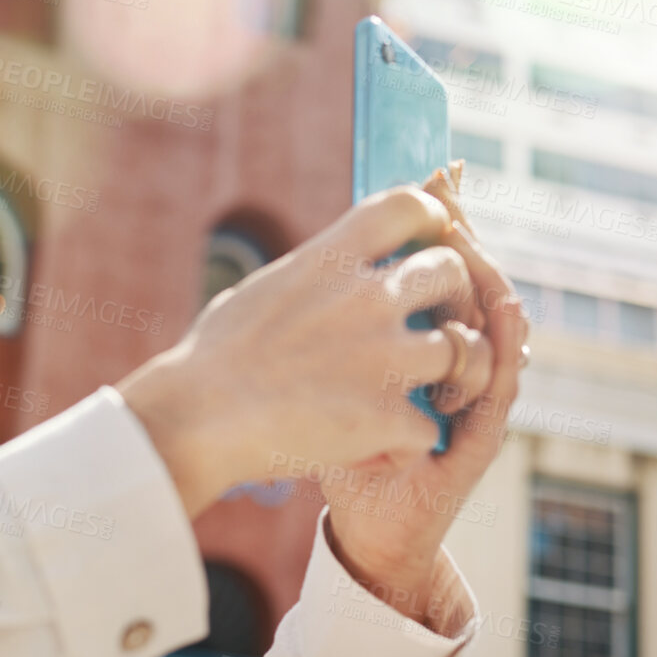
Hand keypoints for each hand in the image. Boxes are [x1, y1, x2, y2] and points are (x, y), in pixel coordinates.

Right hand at [118, 184, 499, 518]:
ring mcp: (383, 357)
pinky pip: (430, 427)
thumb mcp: (260, 292)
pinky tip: (374, 450)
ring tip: (418, 395)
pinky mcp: (386, 416)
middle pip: (452, 273)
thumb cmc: (210, 362)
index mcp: (329, 259)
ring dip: (447, 374)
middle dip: (452, 300)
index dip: (431, 219)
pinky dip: (405, 444)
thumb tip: (329, 269)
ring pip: (463, 350)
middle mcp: (366, 299)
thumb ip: (312, 277)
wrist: (194, 421)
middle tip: (435, 327)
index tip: (427, 243)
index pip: (409, 206)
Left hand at [320, 176, 529, 628]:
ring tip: (473, 244)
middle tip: (452, 204)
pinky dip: (505, 346)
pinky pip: (504, 384)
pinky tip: (502, 316)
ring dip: (490, 281)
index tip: (436, 177)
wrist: (359, 530)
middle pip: (476, 286)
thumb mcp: (316, 375)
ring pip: (500, 327)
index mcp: (418, 344)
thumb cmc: (329, 449)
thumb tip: (294, 262)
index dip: (446, 223)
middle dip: (467, 240)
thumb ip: (320, 328)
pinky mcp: (479, 437)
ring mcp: (473, 398)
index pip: (445, 271)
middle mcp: (454, 366)